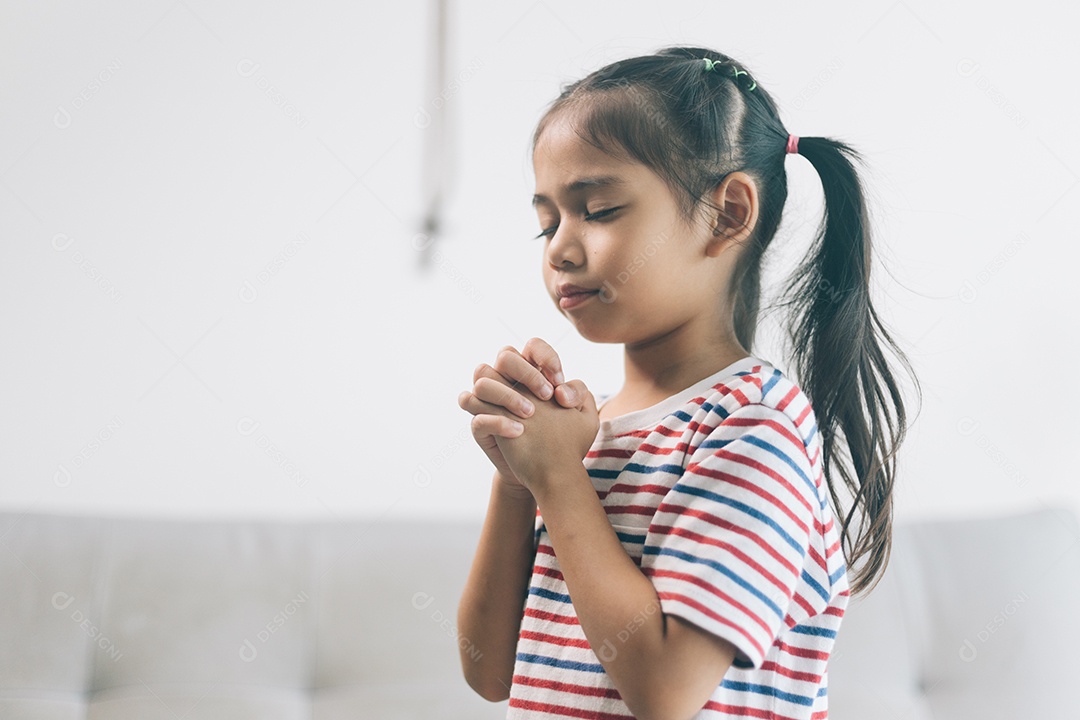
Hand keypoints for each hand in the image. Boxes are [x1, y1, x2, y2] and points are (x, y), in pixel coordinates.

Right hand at [458, 338, 586, 492]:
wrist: (546, 473)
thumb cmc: (562, 439)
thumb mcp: (582, 418)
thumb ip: (580, 394)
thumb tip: (562, 392)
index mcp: (533, 373)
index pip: (532, 346)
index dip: (545, 357)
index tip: (559, 381)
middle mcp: (508, 381)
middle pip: (505, 356)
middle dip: (528, 374)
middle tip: (547, 396)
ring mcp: (490, 400)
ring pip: (482, 378)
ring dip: (508, 395)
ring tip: (530, 415)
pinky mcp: (480, 423)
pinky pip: (471, 406)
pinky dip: (495, 418)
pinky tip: (518, 431)